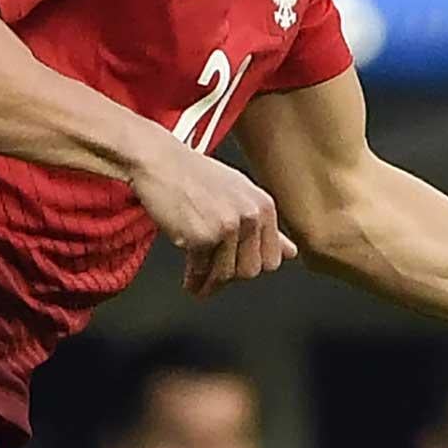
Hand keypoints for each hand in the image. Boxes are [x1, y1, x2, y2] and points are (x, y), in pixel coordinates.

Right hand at [130, 142, 296, 298]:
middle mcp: (249, 216)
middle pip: (250, 270)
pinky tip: (189, 281)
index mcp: (263, 205)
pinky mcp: (201, 237)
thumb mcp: (237, 192)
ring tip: (201, 287)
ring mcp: (226, 228)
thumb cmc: (191, 173)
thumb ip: (265, 225)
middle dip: (232, 277)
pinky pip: (201, 270)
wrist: (157, 160)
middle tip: (216, 277)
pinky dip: (194, 279)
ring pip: (227, 274)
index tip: (238, 269)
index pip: (272, 257)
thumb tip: (290, 252)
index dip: (251, 266)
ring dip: (212, 285)